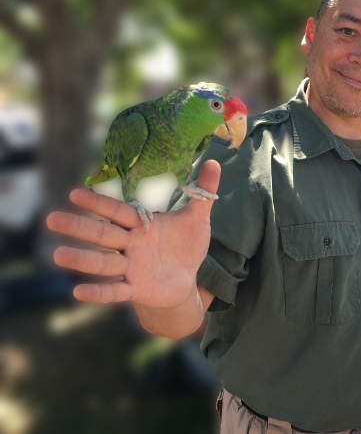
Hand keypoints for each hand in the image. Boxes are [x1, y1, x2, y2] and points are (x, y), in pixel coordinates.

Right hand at [47, 160, 220, 307]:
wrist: (188, 278)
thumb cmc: (186, 245)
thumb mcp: (197, 218)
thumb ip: (203, 192)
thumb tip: (216, 162)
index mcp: (143, 225)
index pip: (118, 212)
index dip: (99, 204)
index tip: (75, 193)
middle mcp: (131, 244)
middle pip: (103, 234)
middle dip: (79, 227)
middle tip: (51, 218)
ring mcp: (131, 267)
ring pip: (104, 263)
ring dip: (82, 259)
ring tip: (57, 254)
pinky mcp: (136, 289)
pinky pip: (115, 292)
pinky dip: (98, 293)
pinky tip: (76, 292)